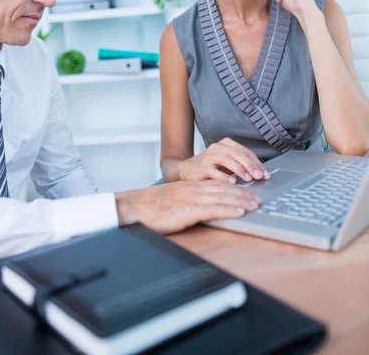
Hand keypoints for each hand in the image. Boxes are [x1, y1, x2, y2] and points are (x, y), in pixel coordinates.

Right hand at [115, 180, 261, 233]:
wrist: (135, 206)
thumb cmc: (153, 207)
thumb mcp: (175, 199)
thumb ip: (190, 200)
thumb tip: (205, 207)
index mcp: (192, 186)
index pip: (220, 184)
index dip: (237, 188)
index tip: (250, 193)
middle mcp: (195, 190)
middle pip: (225, 189)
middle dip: (245, 193)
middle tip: (260, 199)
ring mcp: (192, 199)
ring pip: (223, 197)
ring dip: (242, 201)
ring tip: (256, 205)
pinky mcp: (188, 210)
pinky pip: (212, 209)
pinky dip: (228, 209)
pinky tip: (240, 212)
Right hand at [179, 138, 269, 182]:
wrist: (187, 170)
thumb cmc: (211, 168)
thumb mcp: (228, 164)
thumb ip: (242, 166)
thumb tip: (260, 174)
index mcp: (227, 144)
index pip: (245, 152)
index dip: (257, 163)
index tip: (265, 174)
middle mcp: (218, 147)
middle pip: (237, 153)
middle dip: (250, 165)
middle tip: (258, 176)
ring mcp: (208, 156)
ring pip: (226, 159)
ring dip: (239, 169)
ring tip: (247, 179)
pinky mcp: (201, 166)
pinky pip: (213, 170)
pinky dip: (223, 176)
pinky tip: (231, 182)